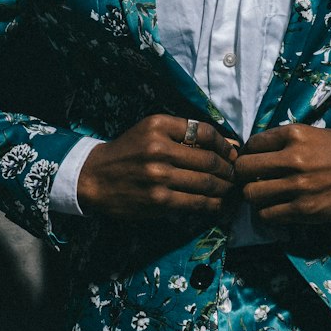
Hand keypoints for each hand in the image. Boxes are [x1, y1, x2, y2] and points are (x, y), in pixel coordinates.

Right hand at [77, 115, 238, 220]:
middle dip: (229, 170)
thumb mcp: (151, 131)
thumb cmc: (128, 152)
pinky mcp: (159, 200)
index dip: (225, 144)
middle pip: (210, 160)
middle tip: (236, 175)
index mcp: (159, 125)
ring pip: (207, 183)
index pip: (205, 132)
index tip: (232, 153)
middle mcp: (160, 148)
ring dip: (225, 189)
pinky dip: (213, 205)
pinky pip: (196, 203)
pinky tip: (219, 205)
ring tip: (231, 190)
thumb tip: (228, 144)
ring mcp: (159, 176)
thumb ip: (184, 133)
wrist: (95, 177)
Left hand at [232, 124, 330, 224]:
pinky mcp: (305, 209)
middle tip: (250, 179)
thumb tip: (253, 151)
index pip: (252, 144)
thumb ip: (284, 141)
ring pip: (252, 194)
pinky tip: (274, 208)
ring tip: (262, 195)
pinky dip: (266, 213)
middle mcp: (293, 158)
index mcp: (294, 134)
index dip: (248, 153)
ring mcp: (298, 186)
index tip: (253, 160)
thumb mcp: (312, 134)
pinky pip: (268, 214)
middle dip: (242, 175)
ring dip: (253, 196)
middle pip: (244, 169)